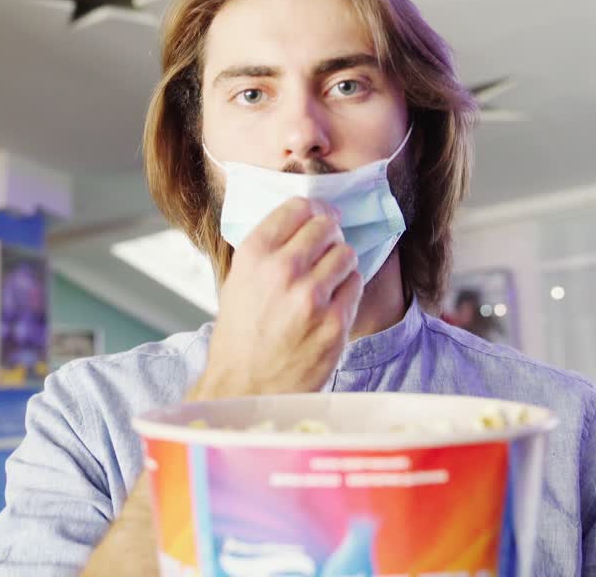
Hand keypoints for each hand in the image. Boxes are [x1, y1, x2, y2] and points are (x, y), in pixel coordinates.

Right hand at [191, 197, 361, 398]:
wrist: (245, 387)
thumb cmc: (241, 335)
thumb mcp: (239, 281)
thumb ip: (269, 249)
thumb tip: (304, 220)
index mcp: (254, 255)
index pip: (298, 207)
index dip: (313, 209)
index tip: (319, 217)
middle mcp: (282, 270)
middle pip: (327, 226)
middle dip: (330, 234)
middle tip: (327, 247)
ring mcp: (311, 297)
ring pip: (346, 253)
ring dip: (340, 263)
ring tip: (327, 280)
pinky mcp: (335, 323)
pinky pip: (355, 284)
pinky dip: (347, 290)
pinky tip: (332, 303)